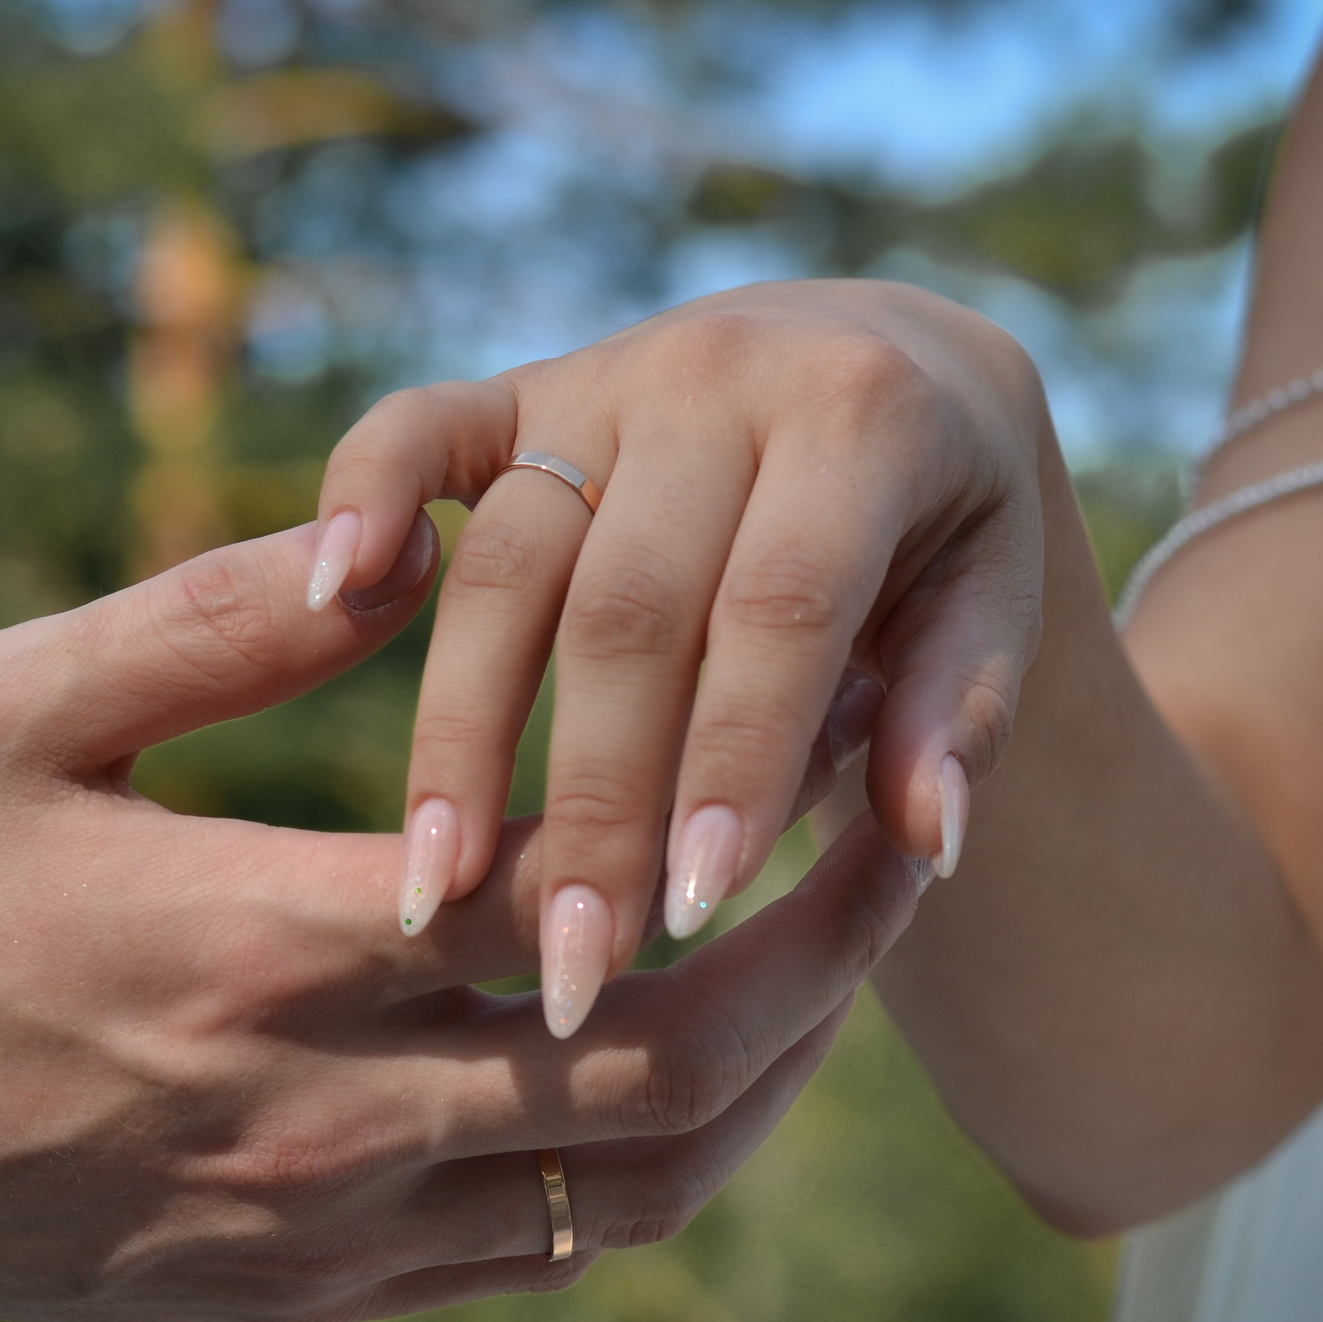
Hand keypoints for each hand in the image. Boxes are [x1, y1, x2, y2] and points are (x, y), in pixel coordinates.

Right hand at [0, 517, 925, 1321]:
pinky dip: (651, 1168)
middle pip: (670, 1070)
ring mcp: (320, 1231)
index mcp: (254, 942)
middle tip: (903, 847)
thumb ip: (214, 617)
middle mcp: (318, 1113)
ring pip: (636, 1192)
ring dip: (772, 1081)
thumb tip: (410, 539)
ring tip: (831, 960)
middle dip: (826, 963)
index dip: (740, 813)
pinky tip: (688, 1070)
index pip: (581, 891)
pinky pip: (540, 1257)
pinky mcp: (304, 1296)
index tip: (830, 725)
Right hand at [304, 279, 1052, 1035]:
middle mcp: (719, 371)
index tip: (695, 914)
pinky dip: (361, 501)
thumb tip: (926, 841)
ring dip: (466, 737)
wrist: (882, 356)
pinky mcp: (513, 391)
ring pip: (507, 566)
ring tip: (443, 893)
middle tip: (573, 965)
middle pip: (629, 610)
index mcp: (860, 412)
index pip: (780, 609)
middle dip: (599, 801)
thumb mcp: (996, 595)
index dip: (735, 759)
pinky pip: (413, 433)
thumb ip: (956, 710)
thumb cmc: (943, 521)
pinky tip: (326, 604)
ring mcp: (602, 375)